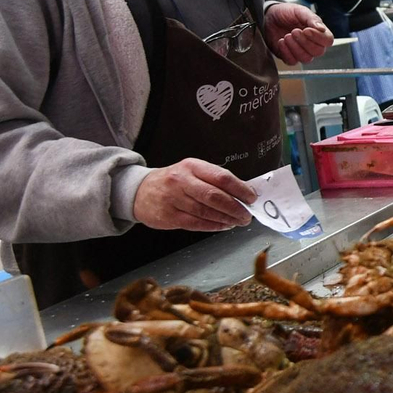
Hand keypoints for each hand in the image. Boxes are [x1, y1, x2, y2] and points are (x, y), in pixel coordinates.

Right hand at [133, 159, 257, 231]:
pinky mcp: (169, 216)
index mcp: (192, 166)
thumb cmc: (173, 181)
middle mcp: (182, 181)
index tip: (252, 197)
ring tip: (238, 221)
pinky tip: (223, 226)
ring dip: (227, 219)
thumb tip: (244, 192)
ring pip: (206, 212)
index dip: (240, 189)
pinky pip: (196, 223)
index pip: (222, 177)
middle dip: (236, 208)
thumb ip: (215, 180)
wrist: (140, 191)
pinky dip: (214, 226)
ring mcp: (173, 199)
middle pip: (215, 196)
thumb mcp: (193, 171)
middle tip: (247, 215)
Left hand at [265, 3, 333, 63]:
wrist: (269, 15)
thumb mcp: (299, 11)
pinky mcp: (288, 56)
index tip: (306, 30)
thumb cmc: (286, 12)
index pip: (328, 40)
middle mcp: (312, 44)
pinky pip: (292, 61)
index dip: (319, 37)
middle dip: (305, 42)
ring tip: (287, 35)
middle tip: (294, 31)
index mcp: (318, 32)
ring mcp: (301, 52)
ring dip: (296, 47)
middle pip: (318, 51)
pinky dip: (286, 52)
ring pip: (306, 58)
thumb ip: (312, 18)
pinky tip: (281, 41)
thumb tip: (322, 29)